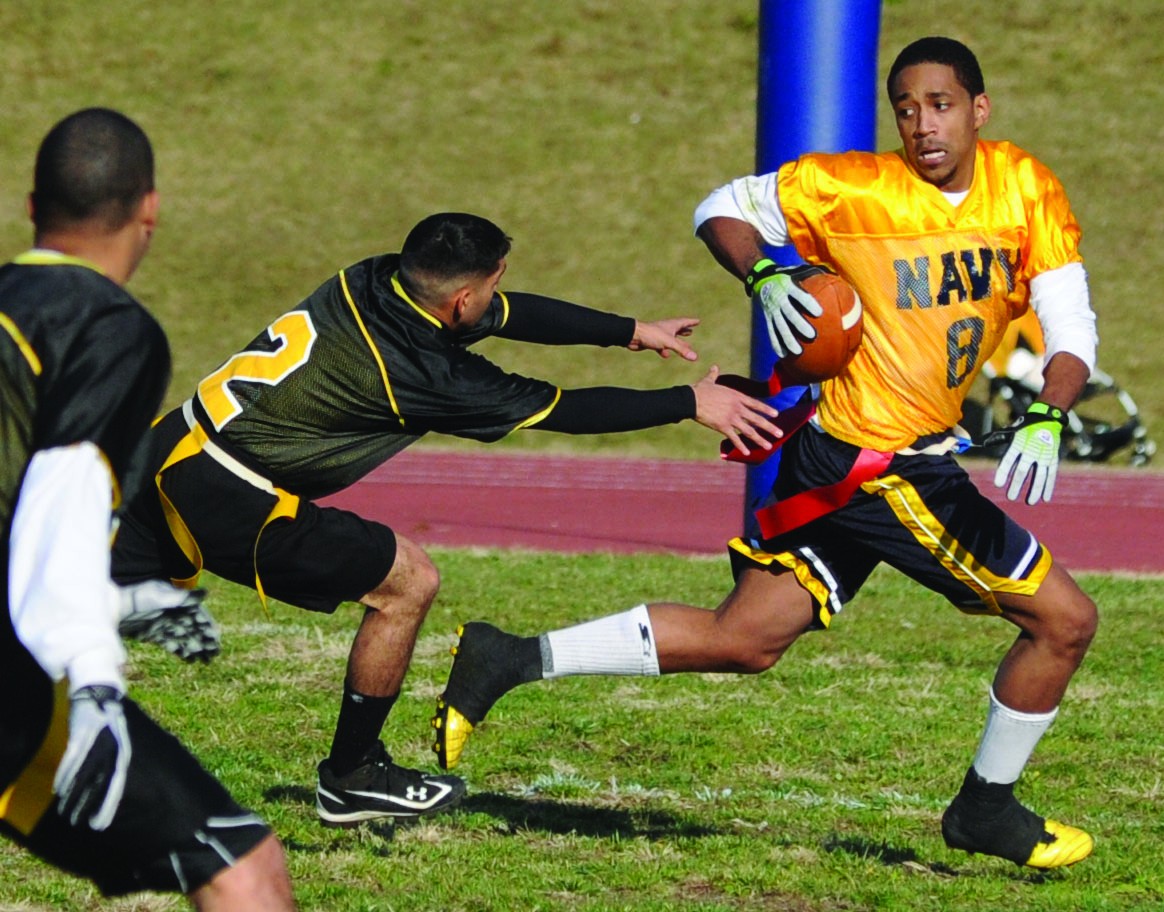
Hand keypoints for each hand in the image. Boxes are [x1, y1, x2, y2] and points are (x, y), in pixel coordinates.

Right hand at [54, 685, 130, 829]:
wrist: (101, 692)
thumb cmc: (107, 722)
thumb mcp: (115, 742)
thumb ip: (111, 762)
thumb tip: (106, 786)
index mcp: (122, 752)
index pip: (118, 783)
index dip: (109, 804)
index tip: (100, 824)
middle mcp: (112, 749)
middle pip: (100, 783)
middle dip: (89, 805)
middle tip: (79, 825)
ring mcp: (97, 741)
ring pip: (83, 774)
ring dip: (72, 795)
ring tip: (64, 812)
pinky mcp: (81, 733)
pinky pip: (71, 759)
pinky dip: (64, 774)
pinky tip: (57, 789)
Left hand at [118, 581, 219, 662]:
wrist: (111, 608)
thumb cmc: (135, 598)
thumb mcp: (158, 596)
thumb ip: (181, 597)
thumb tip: (206, 593)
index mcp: (177, 602)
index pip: (198, 615)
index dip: (207, 626)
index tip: (214, 638)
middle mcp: (173, 613)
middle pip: (194, 629)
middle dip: (205, 641)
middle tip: (214, 654)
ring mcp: (164, 624)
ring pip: (185, 638)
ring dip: (196, 648)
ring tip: (206, 660)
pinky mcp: (154, 634)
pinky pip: (172, 644)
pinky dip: (181, 651)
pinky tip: (190, 660)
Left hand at [628, 318, 698, 360]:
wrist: (633, 336)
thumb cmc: (651, 335)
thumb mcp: (669, 342)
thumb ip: (682, 350)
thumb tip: (695, 357)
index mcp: (672, 325)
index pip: (684, 322)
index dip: (692, 322)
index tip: (698, 321)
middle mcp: (666, 329)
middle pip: (678, 329)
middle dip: (685, 331)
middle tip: (691, 331)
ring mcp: (659, 335)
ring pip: (670, 339)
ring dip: (677, 342)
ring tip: (684, 344)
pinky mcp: (652, 342)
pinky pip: (661, 346)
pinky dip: (665, 350)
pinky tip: (666, 355)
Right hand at [692, 365, 781, 456]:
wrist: (692, 399)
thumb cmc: (700, 390)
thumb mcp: (709, 381)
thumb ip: (714, 375)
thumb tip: (714, 367)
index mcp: (737, 397)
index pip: (756, 404)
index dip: (767, 410)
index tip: (776, 415)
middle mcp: (738, 408)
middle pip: (757, 420)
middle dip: (770, 428)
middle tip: (780, 434)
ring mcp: (731, 418)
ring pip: (749, 431)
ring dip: (760, 439)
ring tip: (768, 446)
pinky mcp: (723, 427)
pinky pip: (734, 438)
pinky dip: (741, 446)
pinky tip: (747, 453)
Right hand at [746, 260, 823, 357]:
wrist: (761, 278)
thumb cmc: (787, 276)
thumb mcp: (797, 272)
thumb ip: (813, 275)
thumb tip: (836, 276)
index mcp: (788, 286)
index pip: (799, 295)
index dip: (808, 303)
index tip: (819, 312)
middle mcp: (779, 298)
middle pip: (790, 313)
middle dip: (800, 325)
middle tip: (812, 335)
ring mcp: (773, 310)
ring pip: (780, 326)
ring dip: (788, 339)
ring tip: (798, 351)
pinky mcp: (768, 318)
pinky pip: (772, 332)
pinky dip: (777, 343)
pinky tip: (784, 355)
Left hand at [987, 402, 1067, 503]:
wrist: (1046, 419)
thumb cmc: (1024, 428)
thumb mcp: (1010, 432)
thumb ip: (997, 440)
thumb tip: (979, 444)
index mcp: (1018, 443)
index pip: (1008, 460)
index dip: (1003, 472)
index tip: (998, 484)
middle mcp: (1031, 450)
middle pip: (1023, 470)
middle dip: (1016, 485)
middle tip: (1010, 497)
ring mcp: (1044, 455)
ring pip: (1039, 476)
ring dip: (1034, 490)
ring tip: (1029, 502)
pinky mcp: (1053, 459)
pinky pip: (1051, 475)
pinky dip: (1048, 487)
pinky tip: (1044, 498)